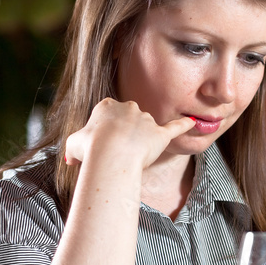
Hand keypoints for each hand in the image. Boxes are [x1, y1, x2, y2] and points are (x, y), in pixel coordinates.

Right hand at [63, 98, 195, 169]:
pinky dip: (184, 126)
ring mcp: (146, 120)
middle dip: (123, 136)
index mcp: (107, 105)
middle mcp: (128, 107)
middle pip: (128, 121)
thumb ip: (74, 149)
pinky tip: (193, 123)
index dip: (104, 134)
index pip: (108, 116)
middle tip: (115, 153)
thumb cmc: (90, 148)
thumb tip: (72, 159)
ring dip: (140, 142)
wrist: (110, 154)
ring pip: (145, 130)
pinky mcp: (160, 134)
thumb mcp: (73, 145)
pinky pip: (175, 128)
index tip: (100, 145)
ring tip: (130, 157)